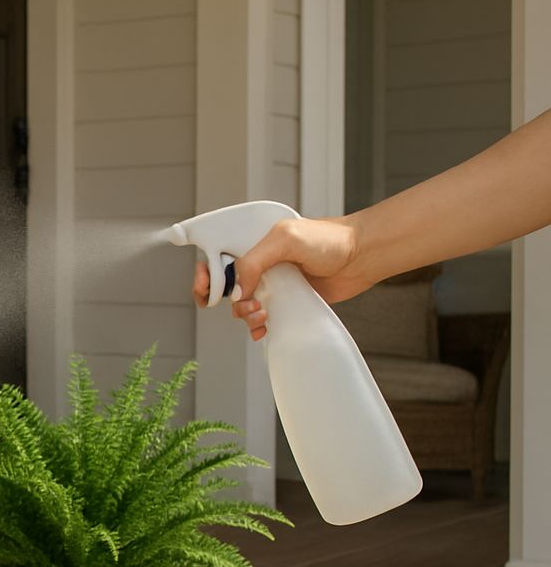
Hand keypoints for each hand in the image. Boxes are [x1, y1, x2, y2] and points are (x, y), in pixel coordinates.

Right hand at [194, 217, 366, 340]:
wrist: (362, 257)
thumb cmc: (329, 239)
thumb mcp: (284, 239)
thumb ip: (254, 261)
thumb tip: (236, 291)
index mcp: (253, 244)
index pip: (216, 259)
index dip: (204, 274)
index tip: (204, 286)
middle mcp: (259, 265)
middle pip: (224, 287)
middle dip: (225, 299)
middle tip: (242, 303)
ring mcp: (272, 285)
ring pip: (241, 306)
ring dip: (244, 315)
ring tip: (262, 314)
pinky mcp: (286, 303)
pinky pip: (261, 319)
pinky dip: (256, 327)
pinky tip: (264, 328)